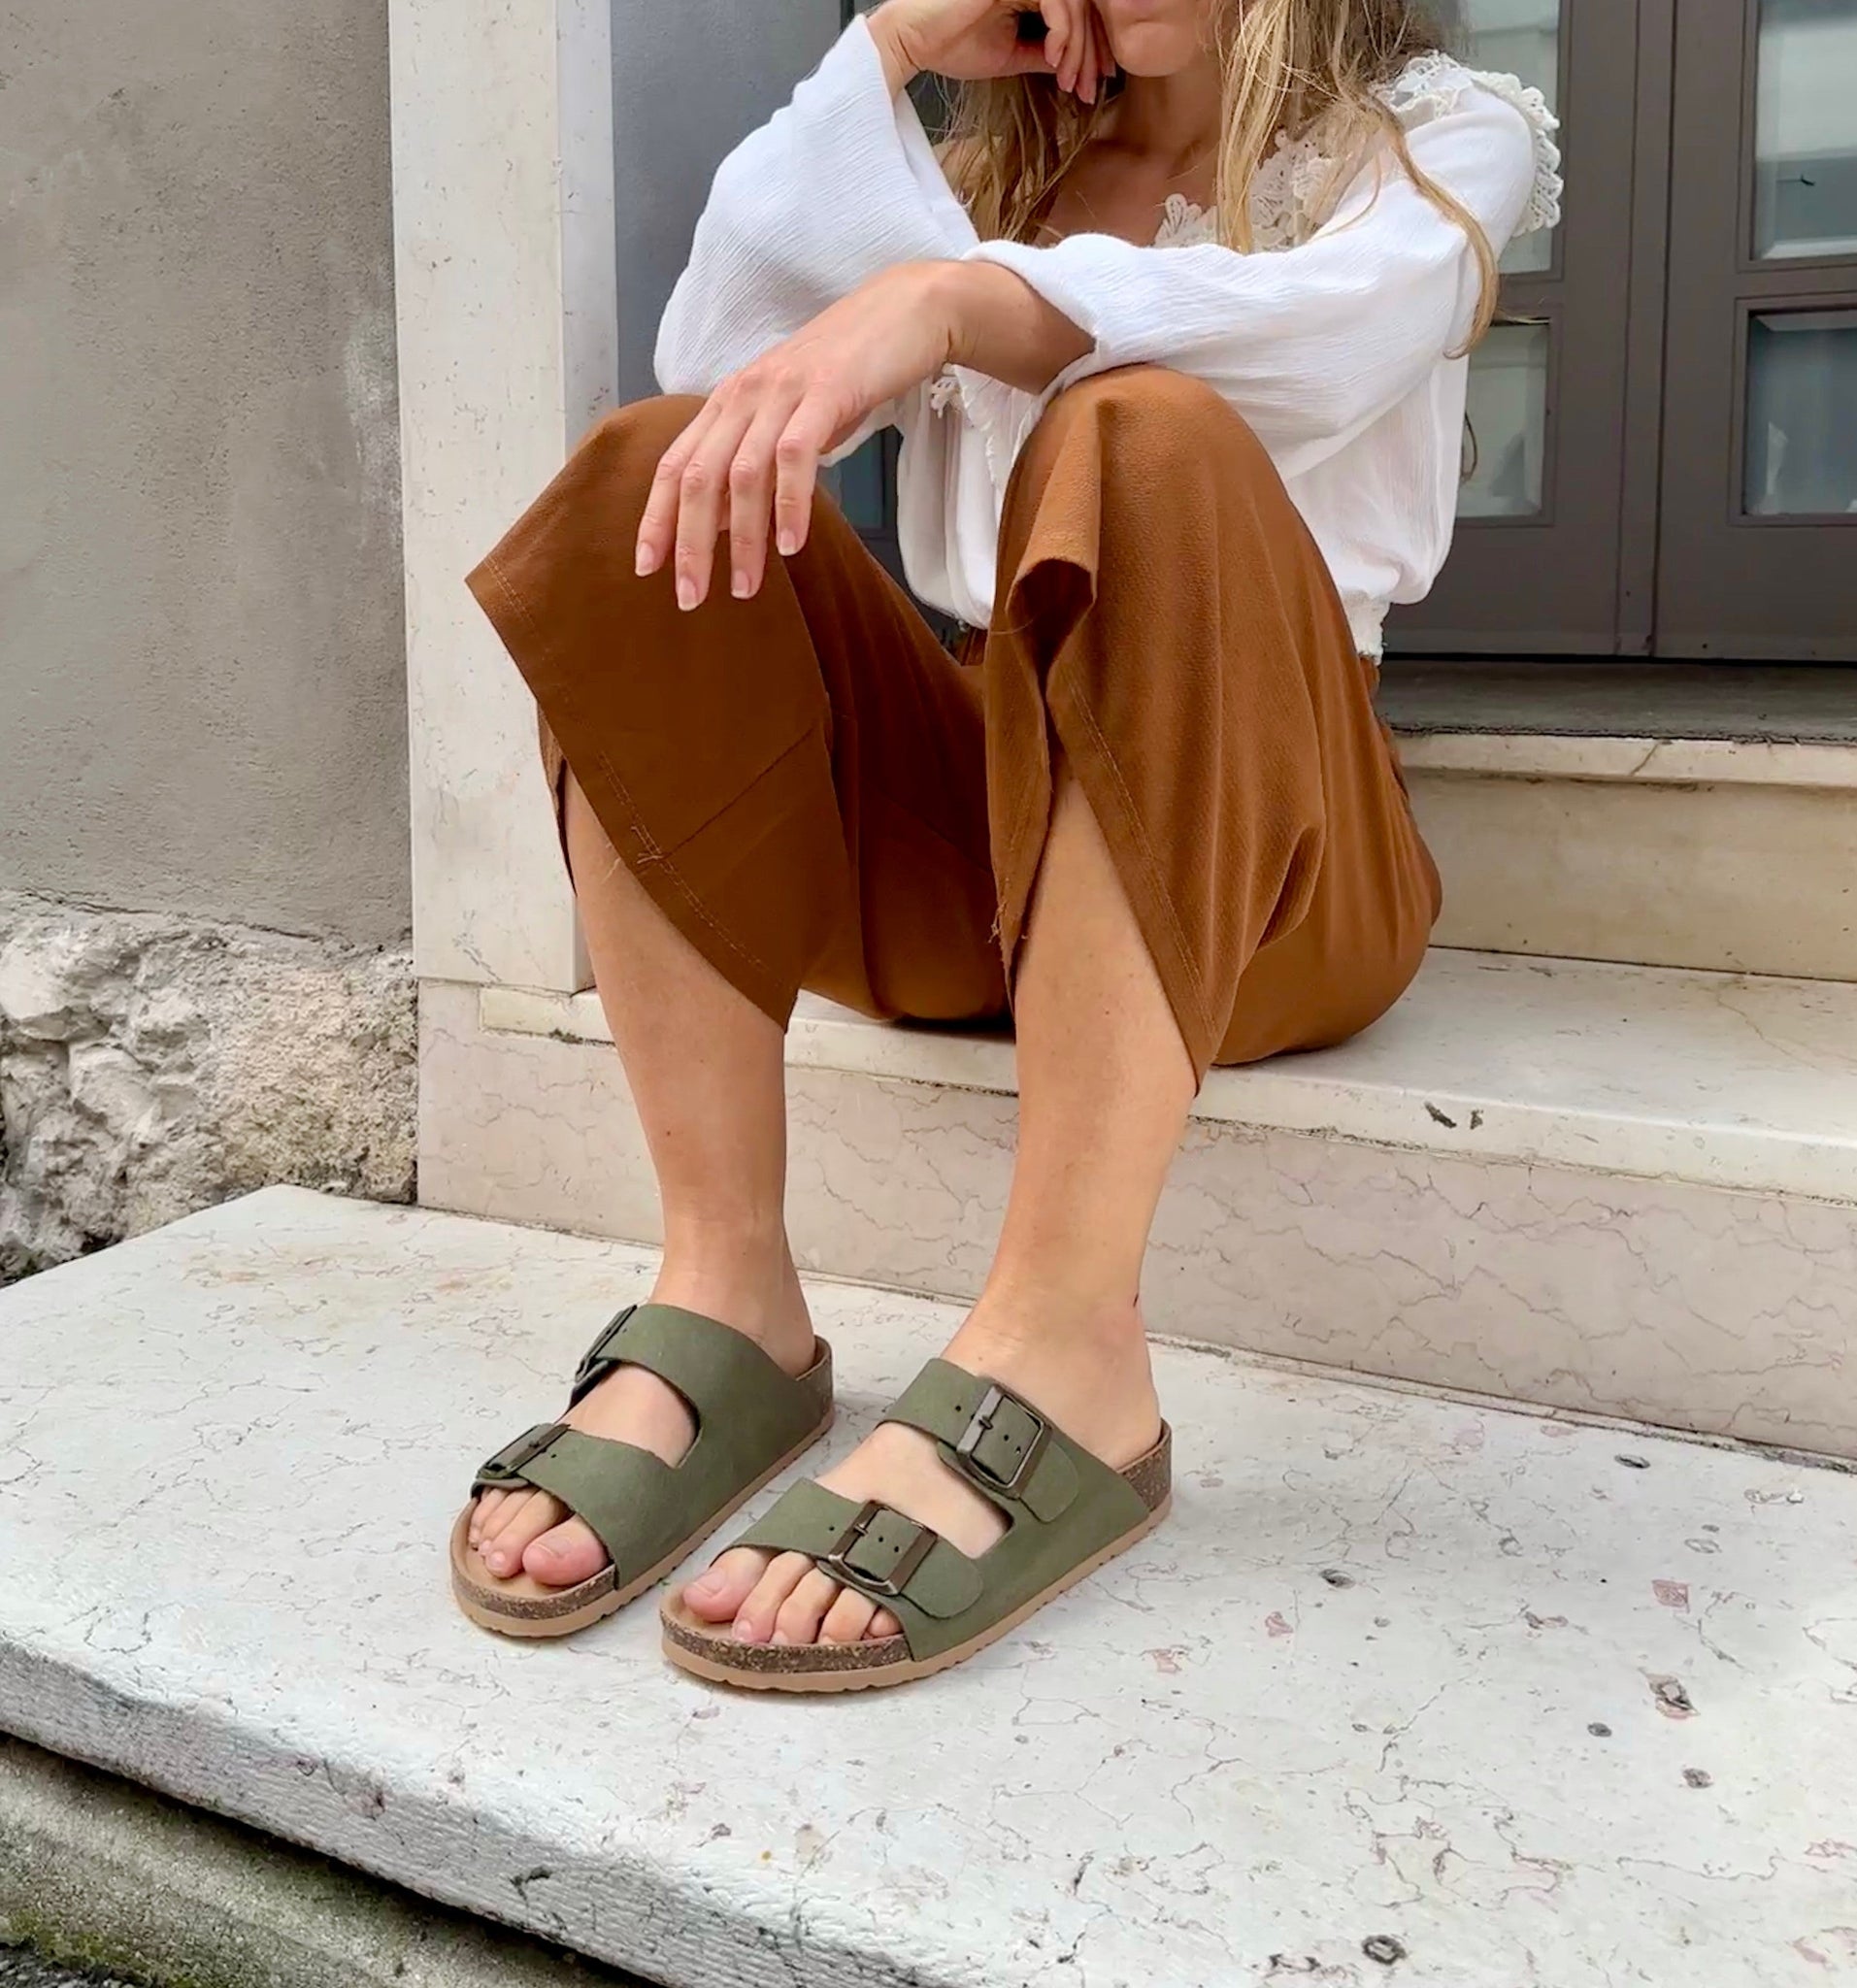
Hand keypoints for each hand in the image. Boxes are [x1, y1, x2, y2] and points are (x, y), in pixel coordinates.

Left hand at [635, 264, 960, 610]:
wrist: (901, 313)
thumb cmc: (845, 375)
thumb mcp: (787, 422)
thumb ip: (754, 466)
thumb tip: (723, 525)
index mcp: (728, 404)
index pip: (676, 466)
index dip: (656, 518)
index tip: (646, 568)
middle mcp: (743, 396)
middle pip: (699, 478)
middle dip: (689, 543)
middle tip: (689, 597)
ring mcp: (782, 393)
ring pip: (744, 475)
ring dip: (742, 539)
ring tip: (745, 588)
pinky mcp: (824, 393)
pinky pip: (796, 456)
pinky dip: (789, 504)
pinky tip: (789, 546)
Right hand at [867, 0, 1114, 103]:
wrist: (914, 38)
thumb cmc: (952, 45)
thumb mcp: (1011, 55)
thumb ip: (1043, 54)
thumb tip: (1074, 67)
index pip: (1074, 17)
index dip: (1089, 51)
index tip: (1093, 85)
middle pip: (1082, 9)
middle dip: (1091, 52)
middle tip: (1091, 89)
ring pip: (1074, 5)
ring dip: (1078, 47)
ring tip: (1070, 81)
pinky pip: (1056, 1)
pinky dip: (1062, 31)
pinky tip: (1055, 59)